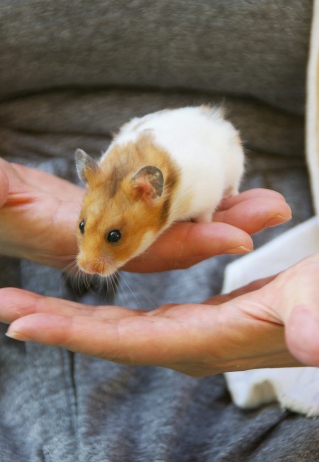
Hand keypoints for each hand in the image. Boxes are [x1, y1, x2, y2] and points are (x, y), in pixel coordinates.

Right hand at [0, 158, 290, 271]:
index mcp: (77, 241)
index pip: (143, 251)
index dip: (191, 246)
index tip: (240, 239)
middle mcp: (102, 241)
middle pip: (174, 237)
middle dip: (224, 225)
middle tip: (273, 207)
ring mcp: (111, 227)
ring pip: (173, 222)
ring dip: (217, 209)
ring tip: (261, 198)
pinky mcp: (115, 211)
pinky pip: (162, 207)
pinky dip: (192, 197)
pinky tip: (218, 185)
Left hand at [2, 253, 318, 374]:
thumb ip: (311, 316)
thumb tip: (311, 340)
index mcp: (206, 339)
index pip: (124, 340)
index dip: (71, 332)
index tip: (18, 320)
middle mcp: (189, 344)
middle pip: (107, 336)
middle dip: (53, 323)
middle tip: (4, 303)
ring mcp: (190, 334)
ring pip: (116, 327)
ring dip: (70, 315)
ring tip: (27, 301)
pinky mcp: (195, 323)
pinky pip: (135, 318)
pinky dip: (102, 309)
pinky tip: (87, 298)